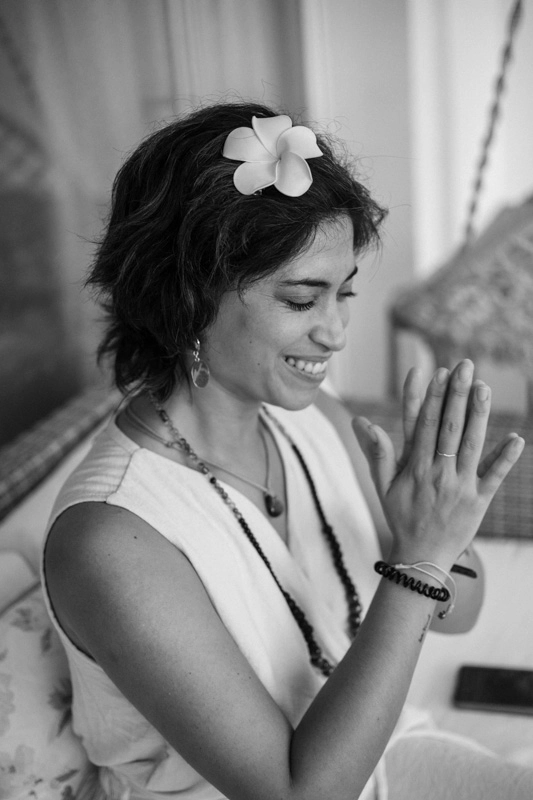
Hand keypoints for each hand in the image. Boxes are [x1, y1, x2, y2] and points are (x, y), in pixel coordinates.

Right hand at [352, 361, 523, 564]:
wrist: (421, 556)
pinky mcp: (479, 501)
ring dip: (478, 415)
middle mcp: (437, 473)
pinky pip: (494, 477)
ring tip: (483, 387)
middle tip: (464, 366)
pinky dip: (505, 458)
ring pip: (471, 444)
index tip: (436, 372)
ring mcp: (459, 486)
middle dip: (456, 395)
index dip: (430, 396)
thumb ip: (376, 451)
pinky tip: (517, 439)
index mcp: (414, 467)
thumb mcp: (382, 485)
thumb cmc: (401, 516)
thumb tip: (360, 422)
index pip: (423, 424)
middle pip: (448, 427)